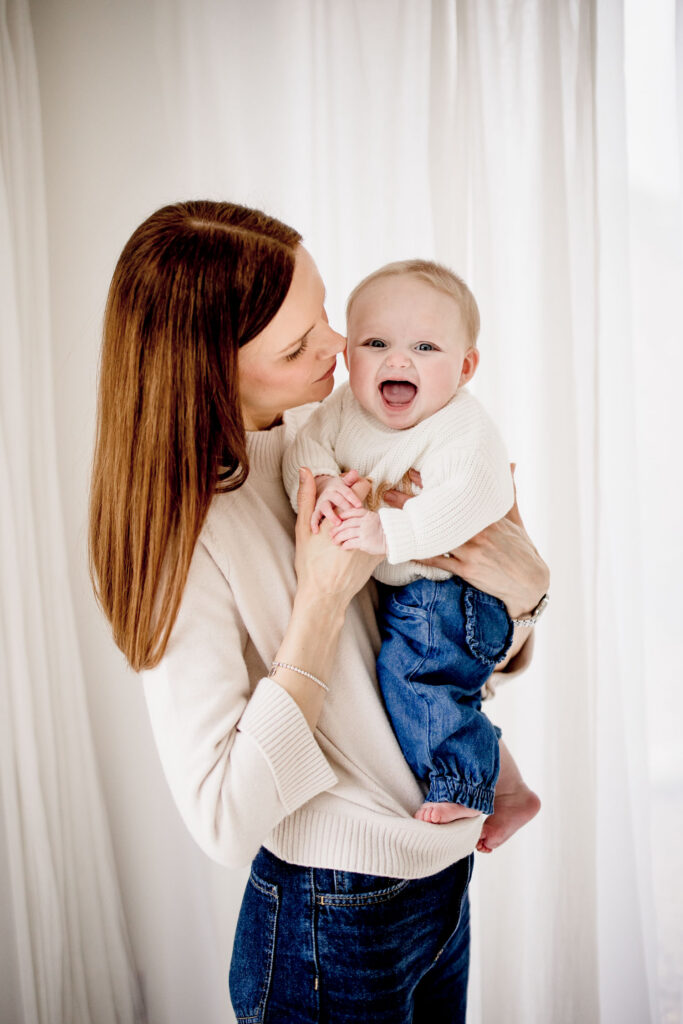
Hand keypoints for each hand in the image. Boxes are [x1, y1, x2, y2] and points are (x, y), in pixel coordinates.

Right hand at [294, 468, 380, 606]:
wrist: (324, 593)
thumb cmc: (310, 562)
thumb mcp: (302, 528)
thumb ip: (306, 496)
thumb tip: (305, 469)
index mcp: (340, 516)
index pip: (360, 488)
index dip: (357, 485)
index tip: (354, 486)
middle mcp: (359, 526)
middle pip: (370, 503)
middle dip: (362, 505)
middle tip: (352, 513)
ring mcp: (370, 541)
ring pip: (376, 520)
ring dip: (368, 522)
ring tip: (355, 532)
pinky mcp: (377, 554)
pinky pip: (380, 538)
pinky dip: (373, 538)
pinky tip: (361, 546)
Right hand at [311, 470, 363, 531]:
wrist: (322, 489)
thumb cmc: (339, 489)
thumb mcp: (344, 483)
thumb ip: (350, 480)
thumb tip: (354, 472)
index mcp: (337, 487)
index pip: (346, 491)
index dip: (352, 498)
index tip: (359, 505)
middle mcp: (329, 493)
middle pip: (336, 499)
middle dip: (343, 506)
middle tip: (350, 514)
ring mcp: (321, 502)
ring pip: (325, 507)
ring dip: (331, 515)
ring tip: (337, 523)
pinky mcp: (316, 510)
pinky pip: (314, 516)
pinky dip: (314, 523)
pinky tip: (316, 530)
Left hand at [330, 508, 386, 554]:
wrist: (393, 539)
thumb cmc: (383, 530)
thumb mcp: (374, 519)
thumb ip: (363, 518)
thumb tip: (348, 521)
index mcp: (367, 515)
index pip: (351, 512)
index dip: (342, 516)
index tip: (337, 520)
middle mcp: (365, 522)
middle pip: (345, 524)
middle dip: (336, 529)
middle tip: (331, 533)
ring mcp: (364, 532)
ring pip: (346, 533)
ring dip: (338, 538)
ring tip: (334, 541)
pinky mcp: (364, 542)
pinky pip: (350, 543)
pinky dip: (345, 545)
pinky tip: (343, 547)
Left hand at [384, 464, 548, 617]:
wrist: (530, 582)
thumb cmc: (521, 549)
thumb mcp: (515, 518)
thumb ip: (508, 492)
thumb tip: (512, 464)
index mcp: (485, 515)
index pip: (454, 494)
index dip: (431, 482)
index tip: (410, 472)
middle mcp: (477, 530)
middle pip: (438, 513)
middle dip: (411, 501)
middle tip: (388, 492)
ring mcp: (472, 550)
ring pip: (435, 536)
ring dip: (412, 528)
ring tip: (390, 521)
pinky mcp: (468, 570)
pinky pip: (439, 561)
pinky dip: (422, 556)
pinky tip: (405, 551)